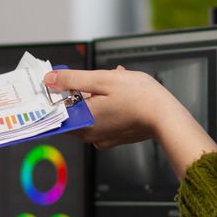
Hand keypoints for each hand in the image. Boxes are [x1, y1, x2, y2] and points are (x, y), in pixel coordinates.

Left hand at [46, 67, 216, 180]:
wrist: (166, 117)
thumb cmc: (139, 97)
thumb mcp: (102, 79)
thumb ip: (73, 79)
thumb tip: (50, 79)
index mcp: (82, 122)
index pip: (57, 110)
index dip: (57, 93)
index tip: (61, 81)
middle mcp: (90, 135)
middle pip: (74, 110)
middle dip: (82, 91)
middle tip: (95, 77)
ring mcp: (103, 139)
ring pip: (90, 112)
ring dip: (96, 95)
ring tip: (114, 80)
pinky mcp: (115, 138)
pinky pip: (102, 119)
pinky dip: (107, 105)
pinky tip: (121, 93)